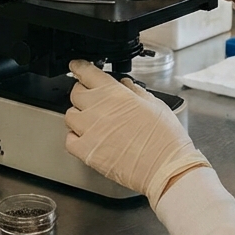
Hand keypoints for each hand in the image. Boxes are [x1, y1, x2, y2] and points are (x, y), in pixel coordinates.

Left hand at [64, 60, 209, 207]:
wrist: (165, 167)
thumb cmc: (165, 138)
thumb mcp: (155, 105)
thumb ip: (136, 91)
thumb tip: (125, 85)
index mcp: (115, 93)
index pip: (86, 72)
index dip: (79, 67)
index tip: (77, 67)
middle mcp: (97, 108)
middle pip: (75, 93)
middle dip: (82, 93)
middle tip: (92, 99)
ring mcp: (89, 130)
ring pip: (69, 115)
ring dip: (78, 115)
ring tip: (92, 121)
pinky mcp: (86, 151)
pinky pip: (69, 140)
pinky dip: (75, 138)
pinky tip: (88, 139)